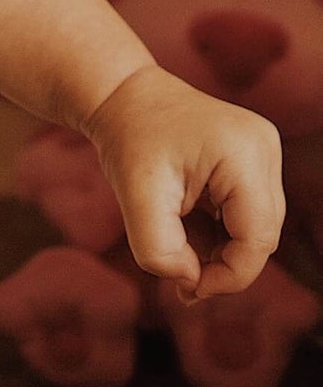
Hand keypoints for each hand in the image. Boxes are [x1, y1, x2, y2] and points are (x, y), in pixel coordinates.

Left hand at [83, 62, 284, 303]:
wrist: (123, 96)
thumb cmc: (129, 140)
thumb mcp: (133, 197)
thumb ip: (159, 250)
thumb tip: (192, 281)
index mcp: (242, 152)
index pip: (257, 239)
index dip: (228, 277)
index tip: (188, 290)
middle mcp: (263, 146)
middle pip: (262, 236)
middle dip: (225, 266)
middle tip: (183, 282)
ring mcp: (264, 148)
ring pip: (259, 227)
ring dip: (226, 250)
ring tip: (183, 253)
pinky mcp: (255, 155)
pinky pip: (252, 211)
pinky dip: (227, 231)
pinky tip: (193, 229)